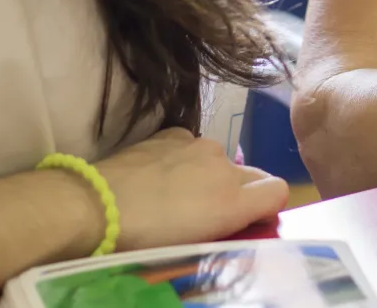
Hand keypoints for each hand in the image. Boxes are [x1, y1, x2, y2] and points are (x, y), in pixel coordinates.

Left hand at [98, 127, 288, 250]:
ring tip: (179, 196)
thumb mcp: (198, 244)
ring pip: (220, 160)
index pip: (278, 191)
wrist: (98, 206)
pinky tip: (162, 175)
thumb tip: (248, 217)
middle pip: (253, 175)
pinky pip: (193, 145)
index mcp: (233, 198)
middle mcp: (223, 164)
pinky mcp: (172, 132)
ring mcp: (197, 143)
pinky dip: (186, 158)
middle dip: (242, 192)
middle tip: (212, 215)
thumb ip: (231, 226)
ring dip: (211, 175)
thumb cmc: (148, 240)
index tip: (249, 222)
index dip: (267, 208)